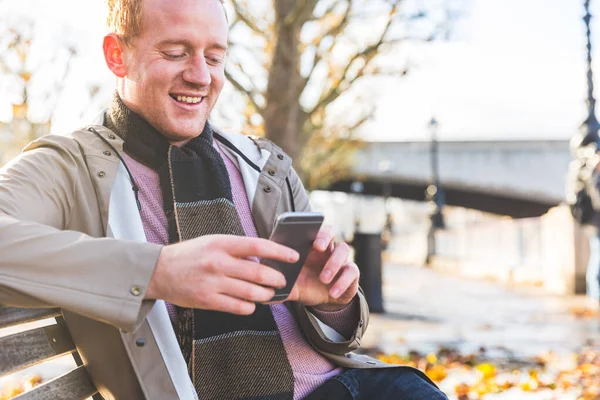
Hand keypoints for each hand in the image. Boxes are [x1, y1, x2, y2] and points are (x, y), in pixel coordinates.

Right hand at [146, 235, 298, 314]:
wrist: (159, 271)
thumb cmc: (189, 254)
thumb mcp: (212, 241)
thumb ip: (236, 248)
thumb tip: (263, 256)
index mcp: (221, 243)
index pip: (258, 245)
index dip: (279, 251)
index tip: (293, 256)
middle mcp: (218, 262)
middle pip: (258, 272)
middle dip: (276, 278)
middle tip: (282, 280)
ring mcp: (213, 283)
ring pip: (251, 292)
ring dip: (266, 294)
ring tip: (269, 293)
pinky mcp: (208, 300)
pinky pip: (238, 307)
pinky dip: (250, 307)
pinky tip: (251, 304)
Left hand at [286, 226, 358, 308]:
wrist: (324, 301)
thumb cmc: (306, 286)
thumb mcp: (293, 286)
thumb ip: (281, 286)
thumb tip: (263, 292)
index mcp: (310, 247)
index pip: (310, 229)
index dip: (309, 229)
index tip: (302, 234)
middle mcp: (327, 249)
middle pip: (330, 232)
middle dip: (324, 237)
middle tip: (319, 247)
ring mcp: (341, 259)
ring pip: (343, 249)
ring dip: (334, 263)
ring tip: (323, 279)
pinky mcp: (351, 273)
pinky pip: (352, 272)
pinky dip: (342, 282)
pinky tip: (333, 293)